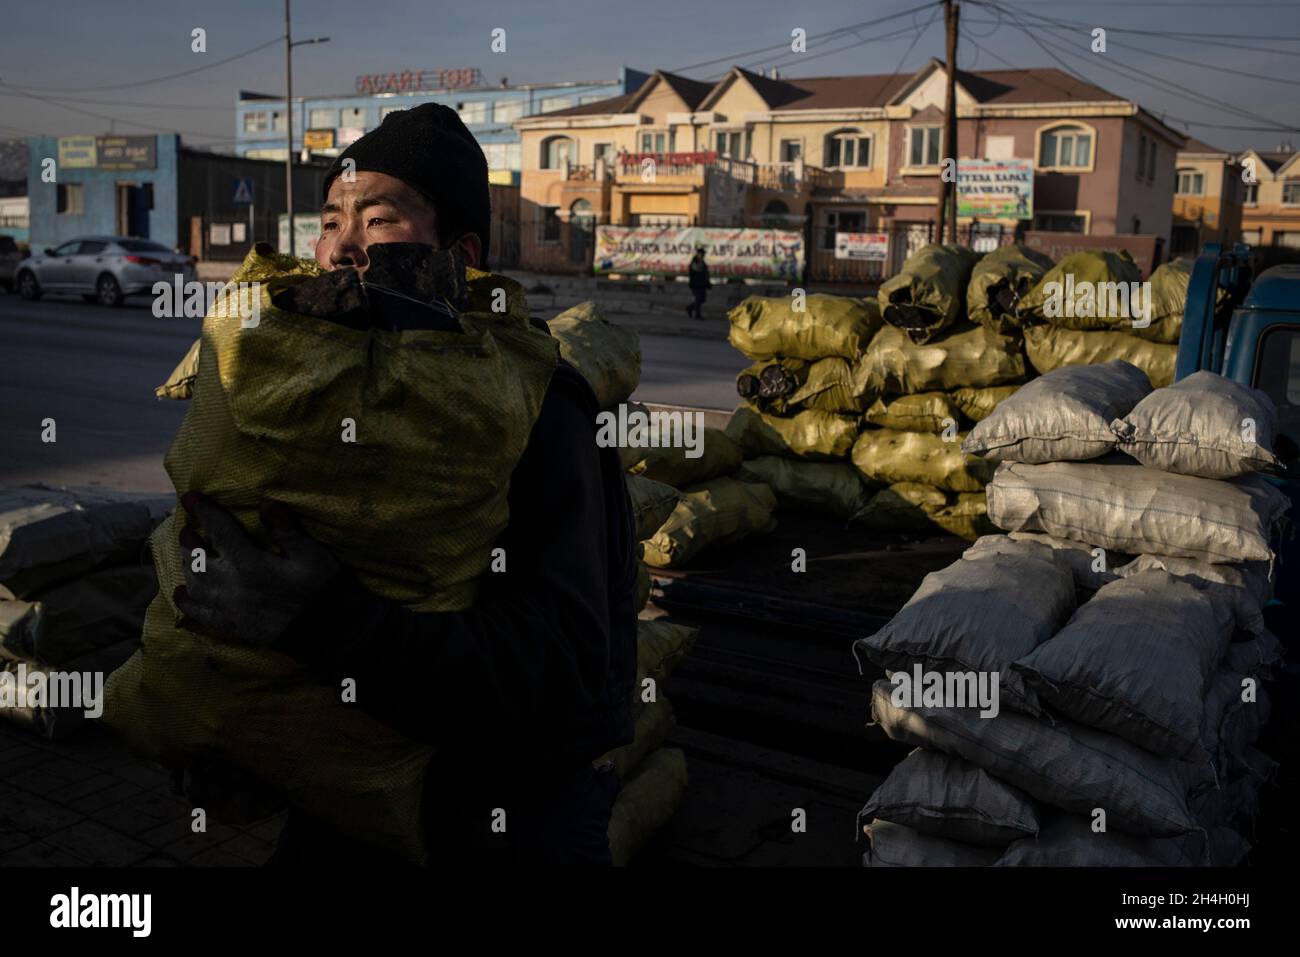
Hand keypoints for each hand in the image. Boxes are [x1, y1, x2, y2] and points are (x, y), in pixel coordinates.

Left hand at [174, 494, 341, 648]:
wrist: (330, 634)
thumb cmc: (324, 590)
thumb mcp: (313, 555)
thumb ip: (287, 530)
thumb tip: (266, 504)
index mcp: (250, 564)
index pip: (220, 531)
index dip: (204, 511)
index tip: (189, 497)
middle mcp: (232, 586)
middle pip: (199, 560)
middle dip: (189, 542)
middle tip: (186, 530)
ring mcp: (230, 609)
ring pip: (196, 585)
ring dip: (186, 567)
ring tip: (185, 555)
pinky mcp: (234, 626)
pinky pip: (202, 614)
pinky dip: (188, 603)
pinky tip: (181, 594)